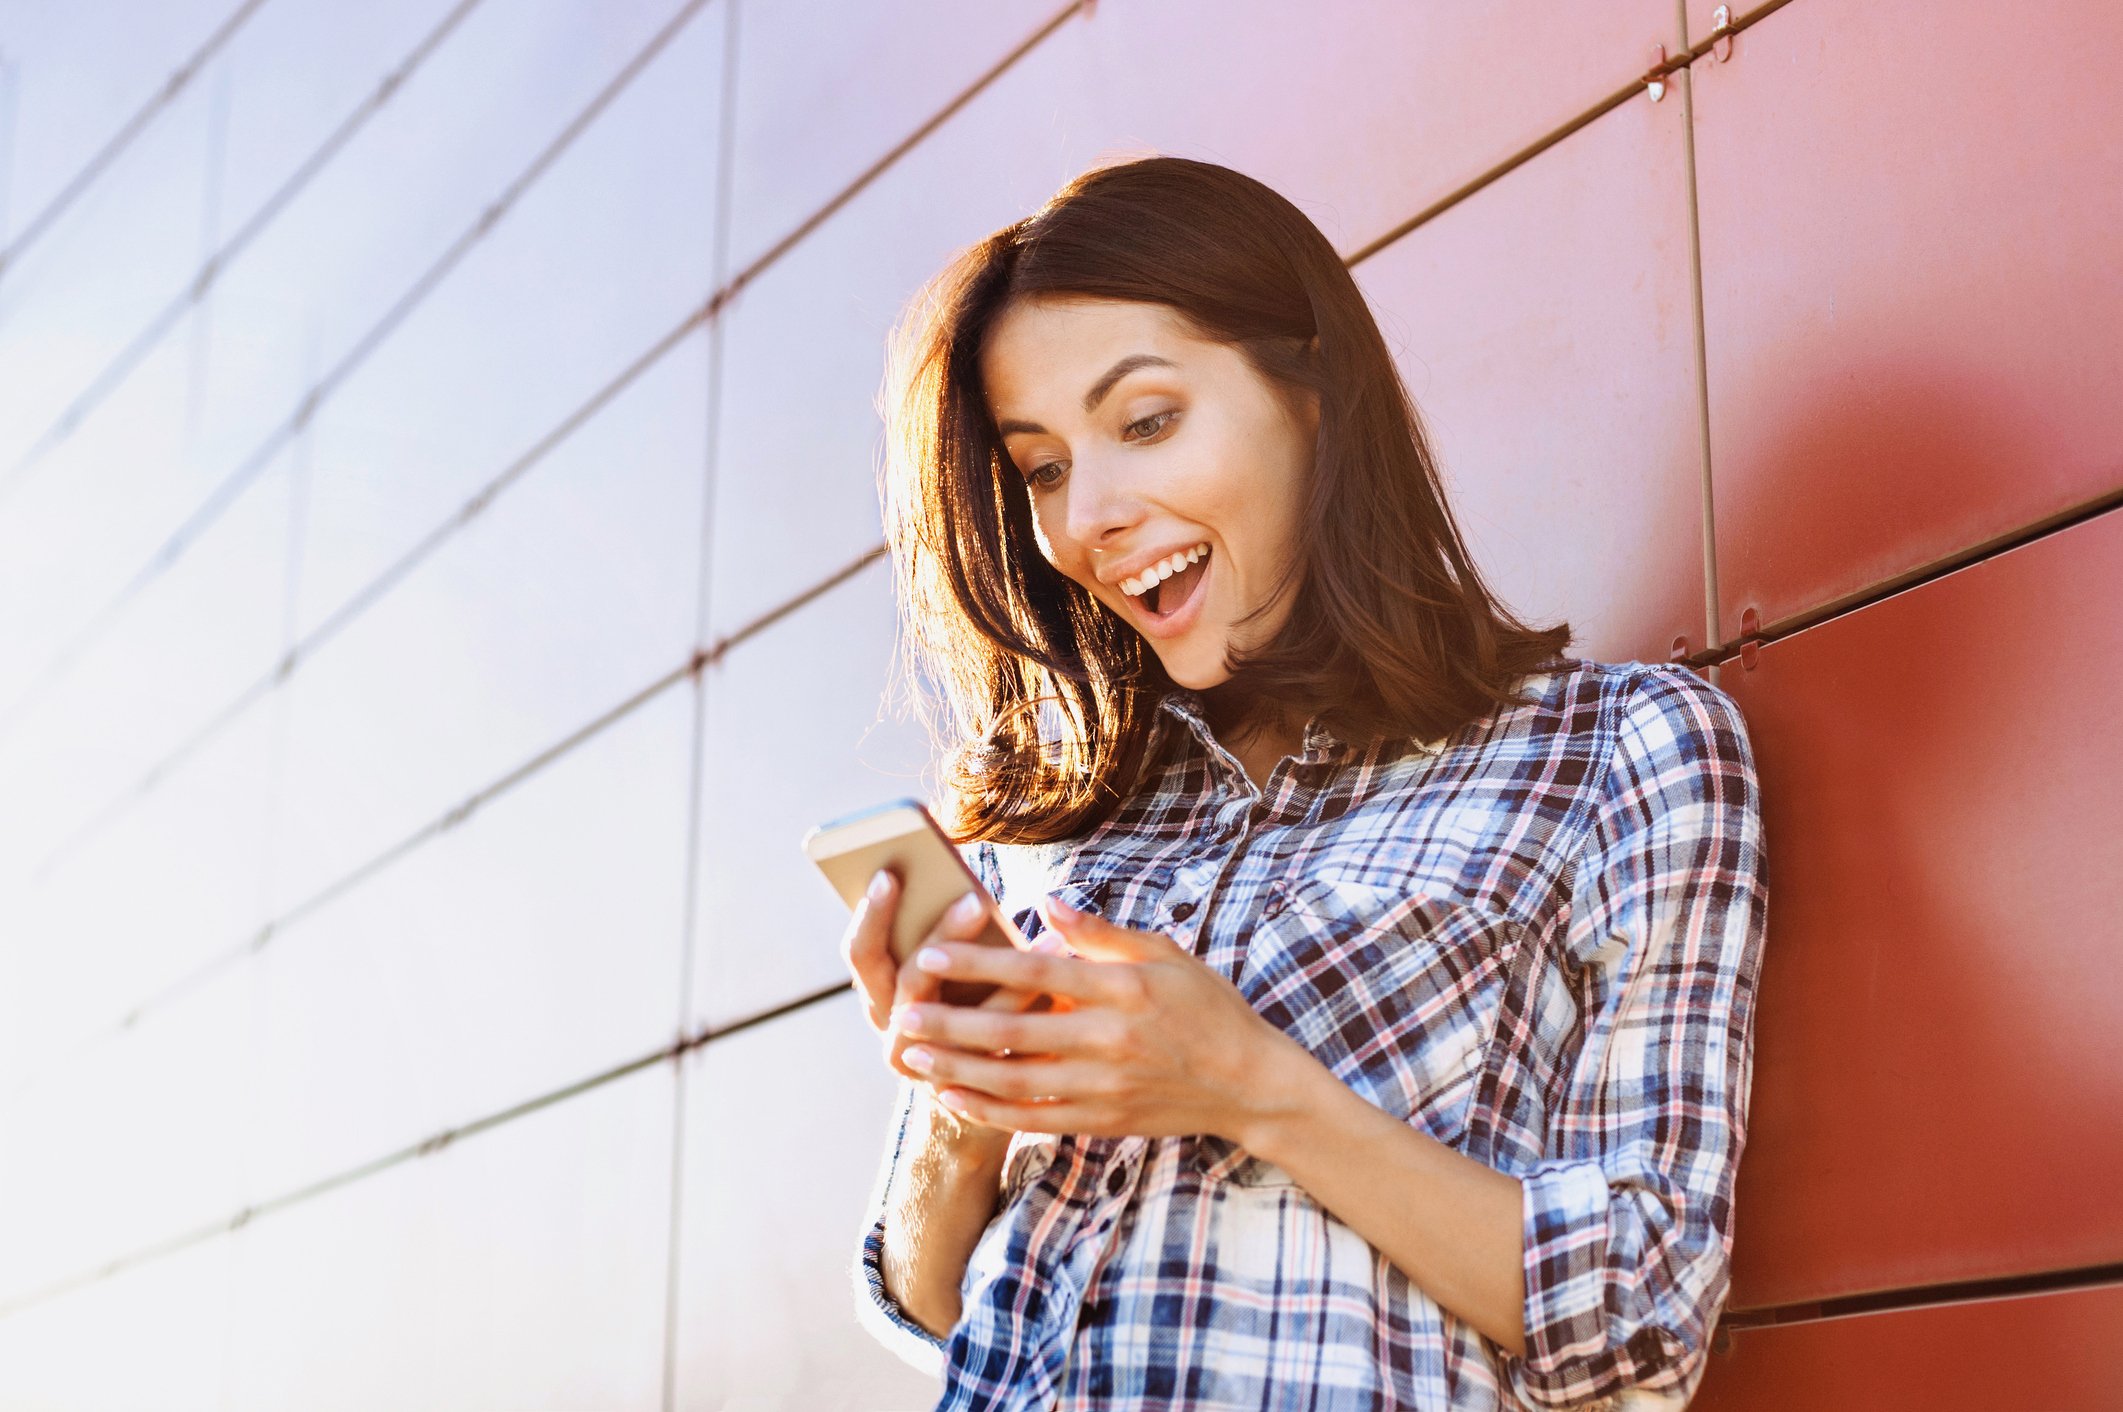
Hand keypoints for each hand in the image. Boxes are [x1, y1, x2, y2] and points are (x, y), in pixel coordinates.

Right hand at [840, 867, 1070, 1149]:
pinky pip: (998, 1046)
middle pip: (908, 981)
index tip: (892, 872)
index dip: (872, 914)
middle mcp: (895, 1030)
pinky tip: (1060, 974)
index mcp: (880, 995)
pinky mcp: (969, 1088)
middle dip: (941, 936)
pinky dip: (1026, 1005)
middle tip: (974, 899)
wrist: (979, 1107)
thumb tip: (967, 883)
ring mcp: (928, 1065)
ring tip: (1045, 931)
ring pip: (958, 1016)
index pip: (862, 953)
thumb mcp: (949, 971)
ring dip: (1000, 970)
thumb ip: (949, 934)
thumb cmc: (969, 1011)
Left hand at [889, 893, 1296, 1141]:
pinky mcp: (1102, 1120)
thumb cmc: (1206, 1007)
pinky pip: (1034, 1119)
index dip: (980, 962)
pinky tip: (952, 1097)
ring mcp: (1105, 1086)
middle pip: (1014, 1032)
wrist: (1248, 1082)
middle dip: (952, 1023)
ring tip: (912, 1056)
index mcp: (1124, 988)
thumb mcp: (1164, 952)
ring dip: (958, 1069)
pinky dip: (989, 1111)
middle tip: (902, 1014)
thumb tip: (1045, 904)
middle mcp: (1110, 1040)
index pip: (1038, 971)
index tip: (933, 951)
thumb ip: (1100, 932)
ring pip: (1015, 1081)